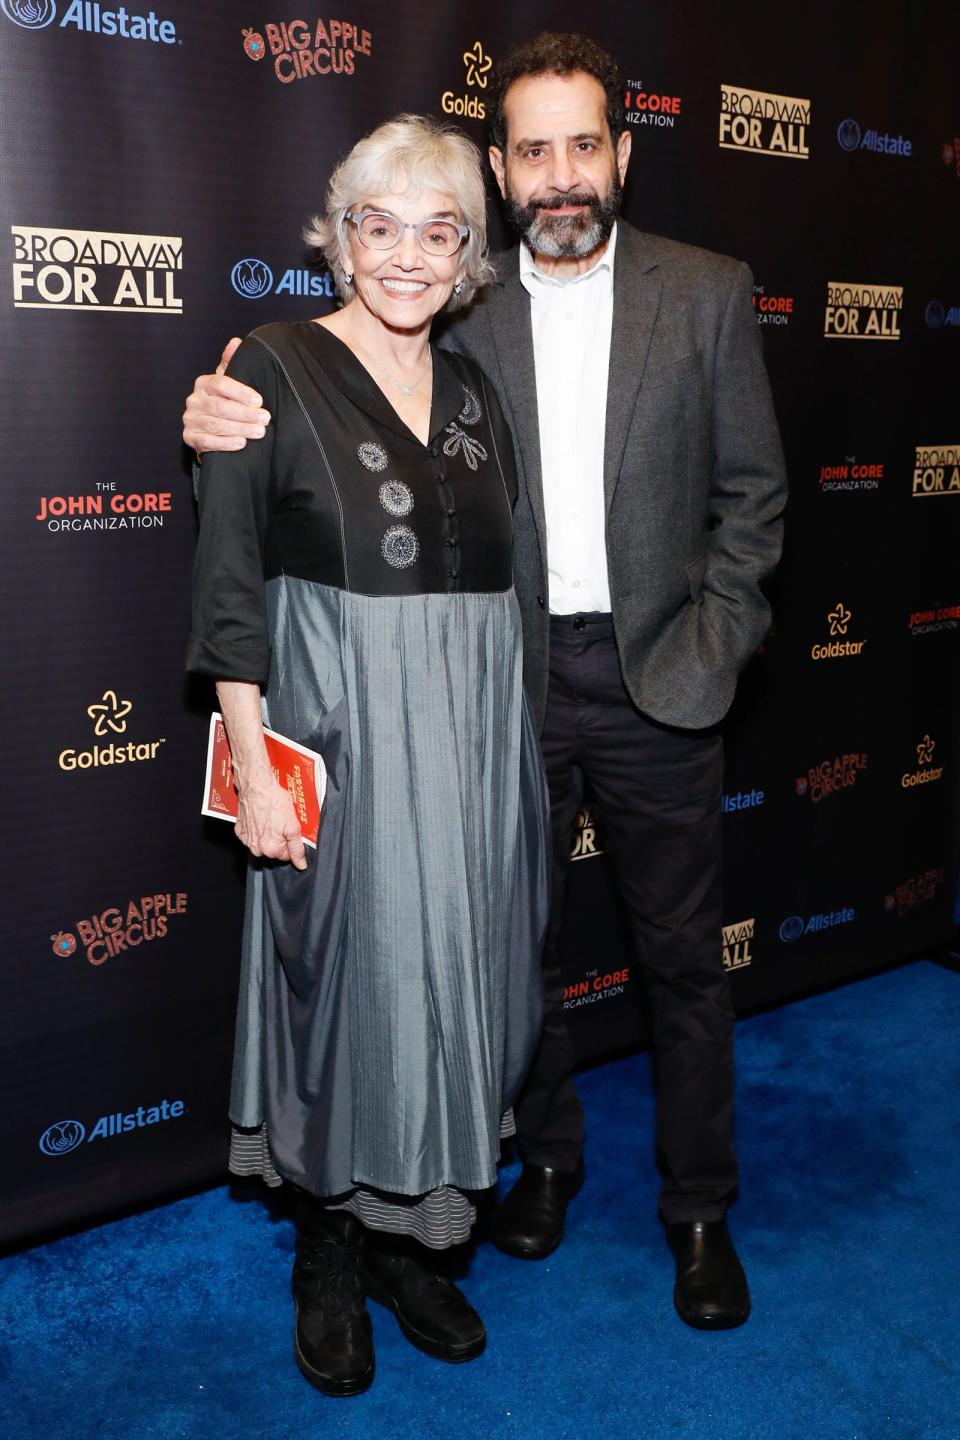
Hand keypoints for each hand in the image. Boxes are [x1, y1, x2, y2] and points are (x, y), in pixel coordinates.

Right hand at [182, 337, 272, 453]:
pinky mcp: (190, 438)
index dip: (241, 392)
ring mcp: (190, 420)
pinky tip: (242, 443)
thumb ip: (232, 363)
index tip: (259, 401)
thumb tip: (236, 342)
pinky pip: (208, 442)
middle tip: (265, 419)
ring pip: (216, 425)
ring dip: (240, 429)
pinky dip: (226, 443)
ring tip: (259, 432)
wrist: (209, 429)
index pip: (221, 384)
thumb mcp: (229, 382)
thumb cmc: (224, 401)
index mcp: (204, 383)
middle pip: (221, 407)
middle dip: (246, 414)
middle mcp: (194, 400)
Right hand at [235, 777, 307, 869]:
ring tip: (270, 818)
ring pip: (261, 842)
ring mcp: (245, 839)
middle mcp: (255, 848)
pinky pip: (251, 835)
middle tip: (281, 822)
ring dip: (267, 834)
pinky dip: (256, 828)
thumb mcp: (293, 826)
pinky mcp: (239, 830)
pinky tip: (261, 817)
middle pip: (273, 850)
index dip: (290, 842)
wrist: (256, 786)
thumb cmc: (274, 802)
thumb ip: (297, 848)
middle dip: (279, 838)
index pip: (286, 855)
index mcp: (270, 849)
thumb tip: (301, 864)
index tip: (289, 830)